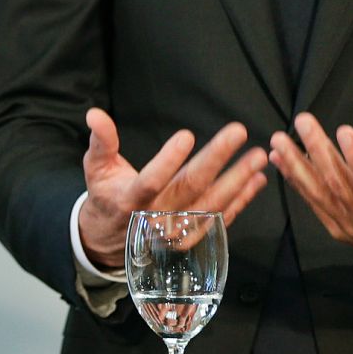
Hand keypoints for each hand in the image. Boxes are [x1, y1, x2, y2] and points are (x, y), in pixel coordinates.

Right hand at [78, 107, 269, 270]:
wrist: (111, 239)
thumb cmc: (107, 194)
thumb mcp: (96, 168)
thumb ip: (101, 141)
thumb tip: (94, 114)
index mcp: (130, 200)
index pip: (151, 180)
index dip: (168, 159)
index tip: (187, 134)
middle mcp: (156, 218)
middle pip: (190, 188)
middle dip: (216, 158)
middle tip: (238, 132)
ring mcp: (177, 232)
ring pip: (212, 205)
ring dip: (238, 181)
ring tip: (257, 157)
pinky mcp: (192, 238)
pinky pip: (220, 219)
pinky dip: (241, 200)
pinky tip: (257, 180)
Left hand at [268, 113, 352, 269]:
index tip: (345, 131)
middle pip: (339, 183)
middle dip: (318, 150)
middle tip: (303, 121)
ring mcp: (349, 225)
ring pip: (319, 192)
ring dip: (297, 165)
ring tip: (279, 140)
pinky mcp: (336, 227)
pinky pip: (312, 202)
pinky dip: (295, 181)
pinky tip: (279, 159)